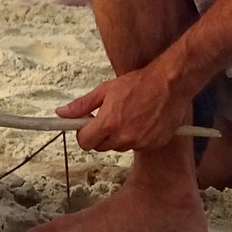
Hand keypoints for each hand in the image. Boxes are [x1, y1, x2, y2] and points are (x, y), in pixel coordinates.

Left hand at [57, 66, 188, 151]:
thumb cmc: (138, 84)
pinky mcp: (154, 144)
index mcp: (108, 123)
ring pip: (118, 147)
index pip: (85, 142)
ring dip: (117, 137)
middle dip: (98, 135)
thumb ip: (82, 105)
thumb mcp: (104, 90)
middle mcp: (124, 137)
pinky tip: (139, 122)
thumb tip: (62, 113)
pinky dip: (135, 138)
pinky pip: (137, 146)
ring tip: (125, 117)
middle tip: (105, 119)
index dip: (82, 134)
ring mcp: (140, 142)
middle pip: (100, 146)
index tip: (85, 127)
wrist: (169, 85)